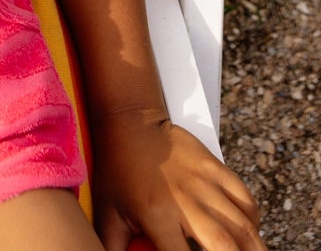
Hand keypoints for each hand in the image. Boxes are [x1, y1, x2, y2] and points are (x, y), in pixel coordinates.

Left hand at [92, 108, 265, 250]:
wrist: (130, 122)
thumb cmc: (116, 171)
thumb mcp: (108, 214)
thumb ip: (112, 247)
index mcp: (157, 215)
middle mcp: (186, 200)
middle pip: (224, 244)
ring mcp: (205, 182)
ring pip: (242, 224)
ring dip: (252, 246)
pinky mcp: (215, 167)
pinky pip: (244, 198)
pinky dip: (253, 220)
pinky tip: (248, 234)